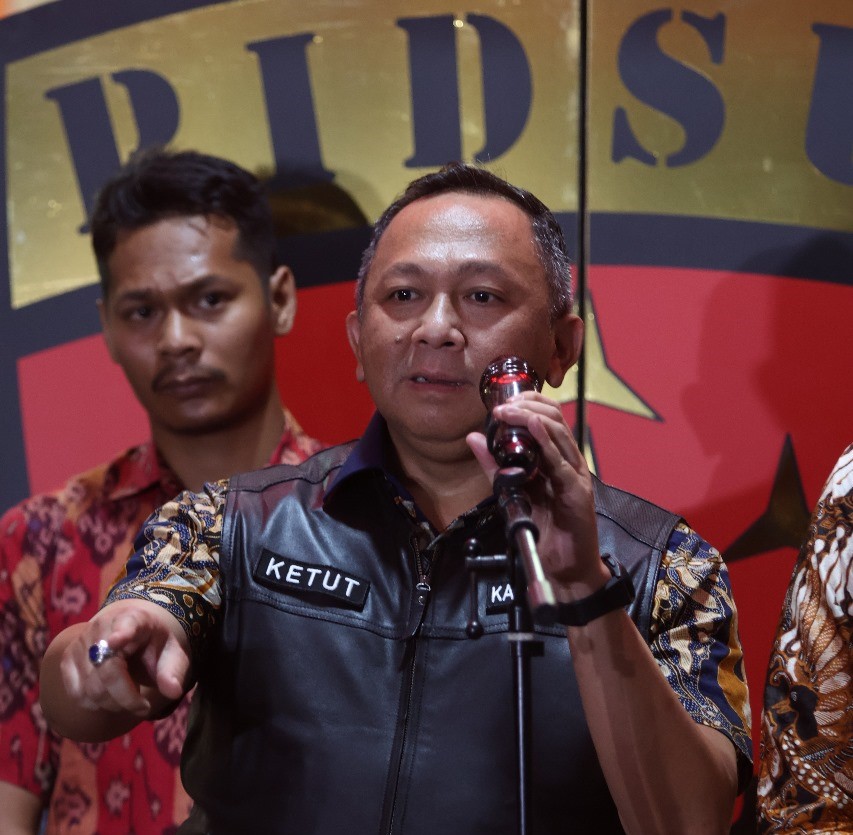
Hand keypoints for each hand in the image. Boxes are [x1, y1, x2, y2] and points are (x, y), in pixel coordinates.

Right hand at [59, 598, 190, 717]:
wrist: (131, 632)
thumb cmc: (154, 646)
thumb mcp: (172, 654)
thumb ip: (173, 671)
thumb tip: (174, 691)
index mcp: (136, 619)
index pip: (128, 624)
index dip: (122, 633)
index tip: (119, 640)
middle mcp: (104, 626)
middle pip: (108, 673)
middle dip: (128, 699)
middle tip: (144, 707)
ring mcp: (82, 642)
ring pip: (90, 688)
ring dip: (112, 704)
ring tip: (129, 698)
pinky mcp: (68, 658)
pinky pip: (76, 693)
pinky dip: (94, 704)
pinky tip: (109, 697)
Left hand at [466, 391, 608, 595]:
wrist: (565, 569)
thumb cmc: (545, 532)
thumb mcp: (512, 491)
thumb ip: (494, 465)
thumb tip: (473, 438)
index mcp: (555, 459)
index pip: (547, 417)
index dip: (527, 402)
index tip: (502, 401)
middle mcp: (568, 462)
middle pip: (554, 419)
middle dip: (528, 405)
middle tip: (502, 405)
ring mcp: (575, 475)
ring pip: (559, 434)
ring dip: (532, 418)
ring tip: (510, 411)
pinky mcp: (577, 492)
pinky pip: (562, 462)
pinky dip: (547, 442)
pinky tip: (533, 430)